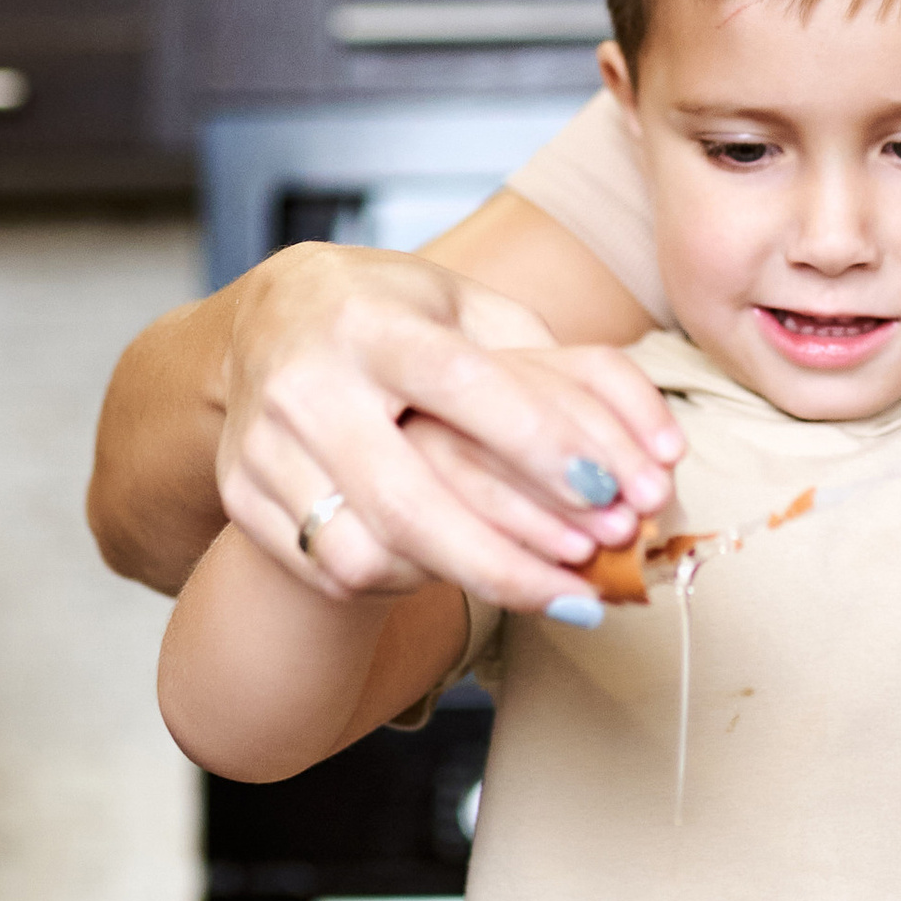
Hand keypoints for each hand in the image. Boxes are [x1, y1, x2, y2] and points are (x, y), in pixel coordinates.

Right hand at [214, 246, 682, 616]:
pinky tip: (450, 570)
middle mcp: (305, 383)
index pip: (463, 386)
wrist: (265, 324)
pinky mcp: (245, 498)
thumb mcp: (469, 310)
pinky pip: (333, 569)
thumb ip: (555, 369)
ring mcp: (264, 447)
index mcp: (370, 320)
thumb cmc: (398, 316)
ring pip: (366, 553)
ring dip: (460, 580)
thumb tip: (655, 452)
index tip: (612, 494)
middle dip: (508, 558)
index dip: (541, 444)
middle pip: (409, 500)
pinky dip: (403, 581)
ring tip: (530, 583)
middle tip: (591, 590)